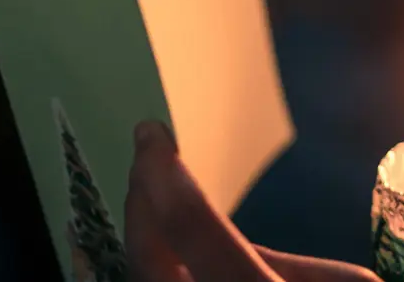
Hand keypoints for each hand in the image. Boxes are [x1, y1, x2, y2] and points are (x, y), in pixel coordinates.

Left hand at [126, 120, 381, 281]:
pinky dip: (143, 269)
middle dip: (140, 202)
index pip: (199, 232)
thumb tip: (204, 232)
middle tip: (147, 153)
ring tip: (142, 194)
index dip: (169, 179)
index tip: (153, 135)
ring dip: (133, 240)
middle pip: (150, 263)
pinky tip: (147, 249)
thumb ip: (270, 260)